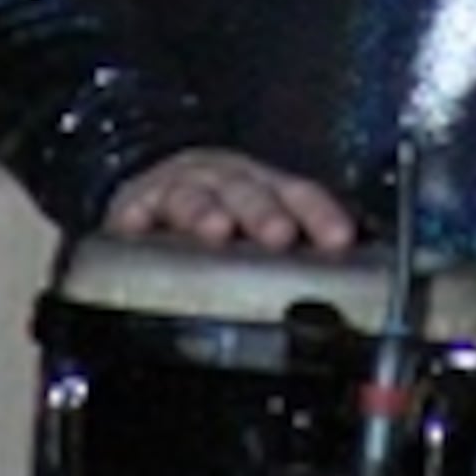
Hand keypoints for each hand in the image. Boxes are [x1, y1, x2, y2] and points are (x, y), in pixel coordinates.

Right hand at [100, 146, 360, 254]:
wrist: (155, 185)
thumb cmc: (219, 214)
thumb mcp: (258, 224)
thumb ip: (294, 253)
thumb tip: (342, 295)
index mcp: (264, 186)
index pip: (300, 194)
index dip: (320, 214)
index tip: (339, 238)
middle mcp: (225, 181)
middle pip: (248, 191)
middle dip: (265, 213)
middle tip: (279, 235)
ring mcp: (179, 188)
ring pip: (194, 195)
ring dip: (206, 211)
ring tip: (216, 230)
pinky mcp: (134, 205)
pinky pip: (133, 210)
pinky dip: (135, 218)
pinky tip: (137, 227)